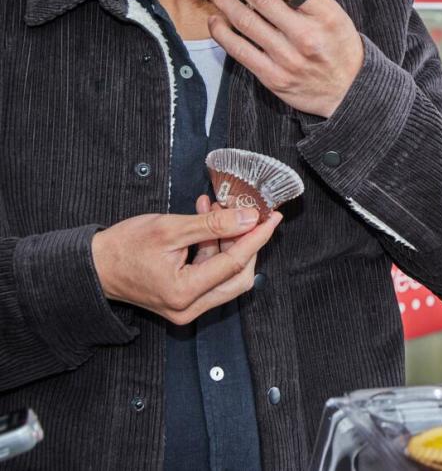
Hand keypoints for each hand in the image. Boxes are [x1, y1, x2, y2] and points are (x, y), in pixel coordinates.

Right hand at [91, 206, 280, 325]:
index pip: (234, 264)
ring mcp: (186, 307)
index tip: (272, 218)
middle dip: (245, 242)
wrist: (94, 266)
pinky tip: (207, 222)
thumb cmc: (123, 248)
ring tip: (218, 210)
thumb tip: (247, 219)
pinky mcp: (184, 300)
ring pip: (226, 275)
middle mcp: (188, 308)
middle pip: (237, 276)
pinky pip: (210, 274)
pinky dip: (213, 247)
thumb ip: (212, 225)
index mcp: (183, 293)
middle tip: (248, 214)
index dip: (257, 237)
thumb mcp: (170, 229)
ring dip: (227, 241)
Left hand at [204, 0, 363, 117]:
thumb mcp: (333, 11)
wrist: (348, 90)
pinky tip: (215, 19)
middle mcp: (306, 35)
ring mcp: (288, 58)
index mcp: (324, 14)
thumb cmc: (339, 45)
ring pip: (246, 22)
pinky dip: (223, 33)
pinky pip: (240, 51)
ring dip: (224, 0)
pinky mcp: (273, 77)